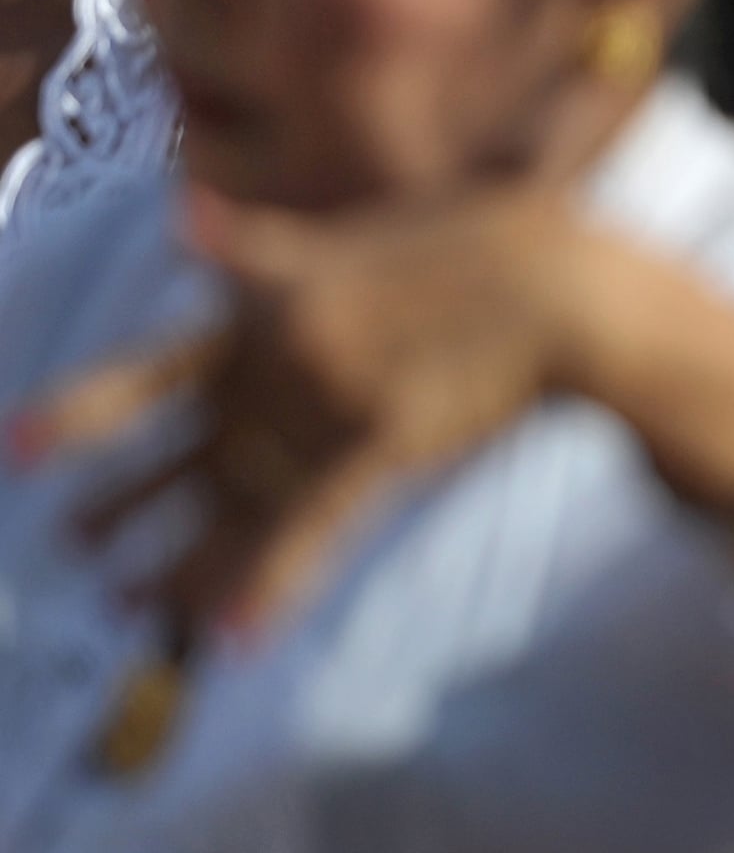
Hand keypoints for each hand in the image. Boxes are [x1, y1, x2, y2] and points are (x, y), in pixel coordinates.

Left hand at [18, 185, 595, 639]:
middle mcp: (282, 364)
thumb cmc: (470, 244)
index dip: (83, 410)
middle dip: (129, 504)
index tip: (15, 450)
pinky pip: (315, 529)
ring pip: (237, 503)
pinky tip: (234, 640)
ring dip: (182, 559)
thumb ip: (264, 248)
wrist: (559, 284)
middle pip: (189, 453)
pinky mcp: (384, 449)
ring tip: (131, 599)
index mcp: (273, 307)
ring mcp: (331, 410)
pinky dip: (273, 583)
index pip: (156, 368)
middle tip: (80, 545)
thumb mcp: (352, 234)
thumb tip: (178, 212)